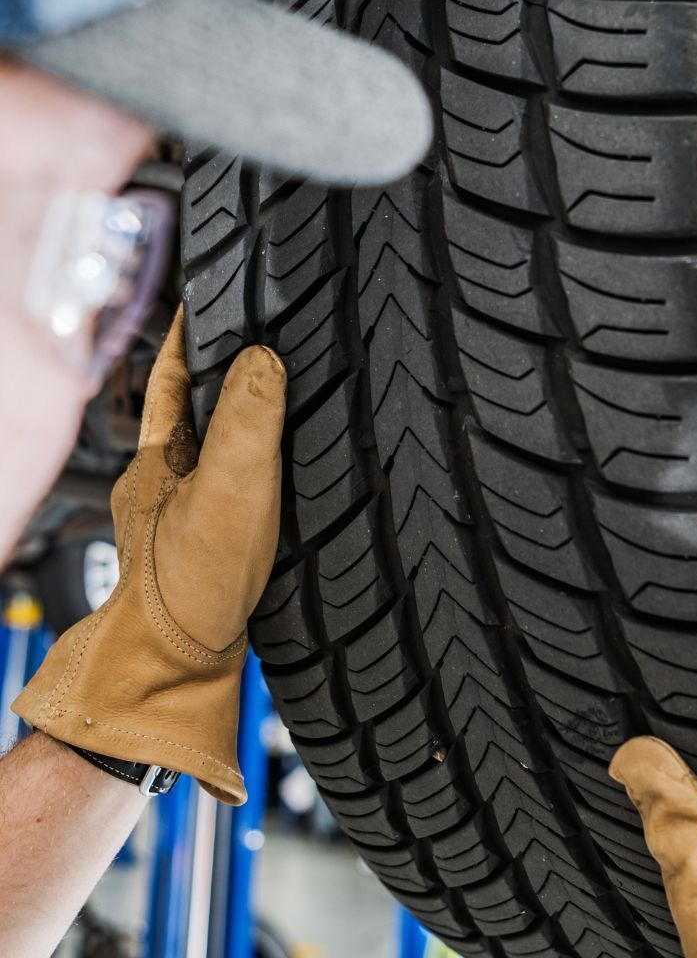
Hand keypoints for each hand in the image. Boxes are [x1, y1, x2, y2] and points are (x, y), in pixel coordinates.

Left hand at [13, 310, 285, 803]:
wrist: (180, 661)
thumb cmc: (190, 583)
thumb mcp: (228, 487)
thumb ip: (247, 419)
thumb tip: (264, 360)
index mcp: (157, 455)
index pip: (169, 373)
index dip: (188, 332)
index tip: (209, 296)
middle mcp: (163, 478)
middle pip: (192, 405)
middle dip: (219, 370)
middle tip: (256, 337)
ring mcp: (182, 510)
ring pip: (214, 443)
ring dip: (240, 416)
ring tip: (278, 393)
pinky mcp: (208, 541)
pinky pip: (232, 481)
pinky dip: (253, 462)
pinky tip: (278, 472)